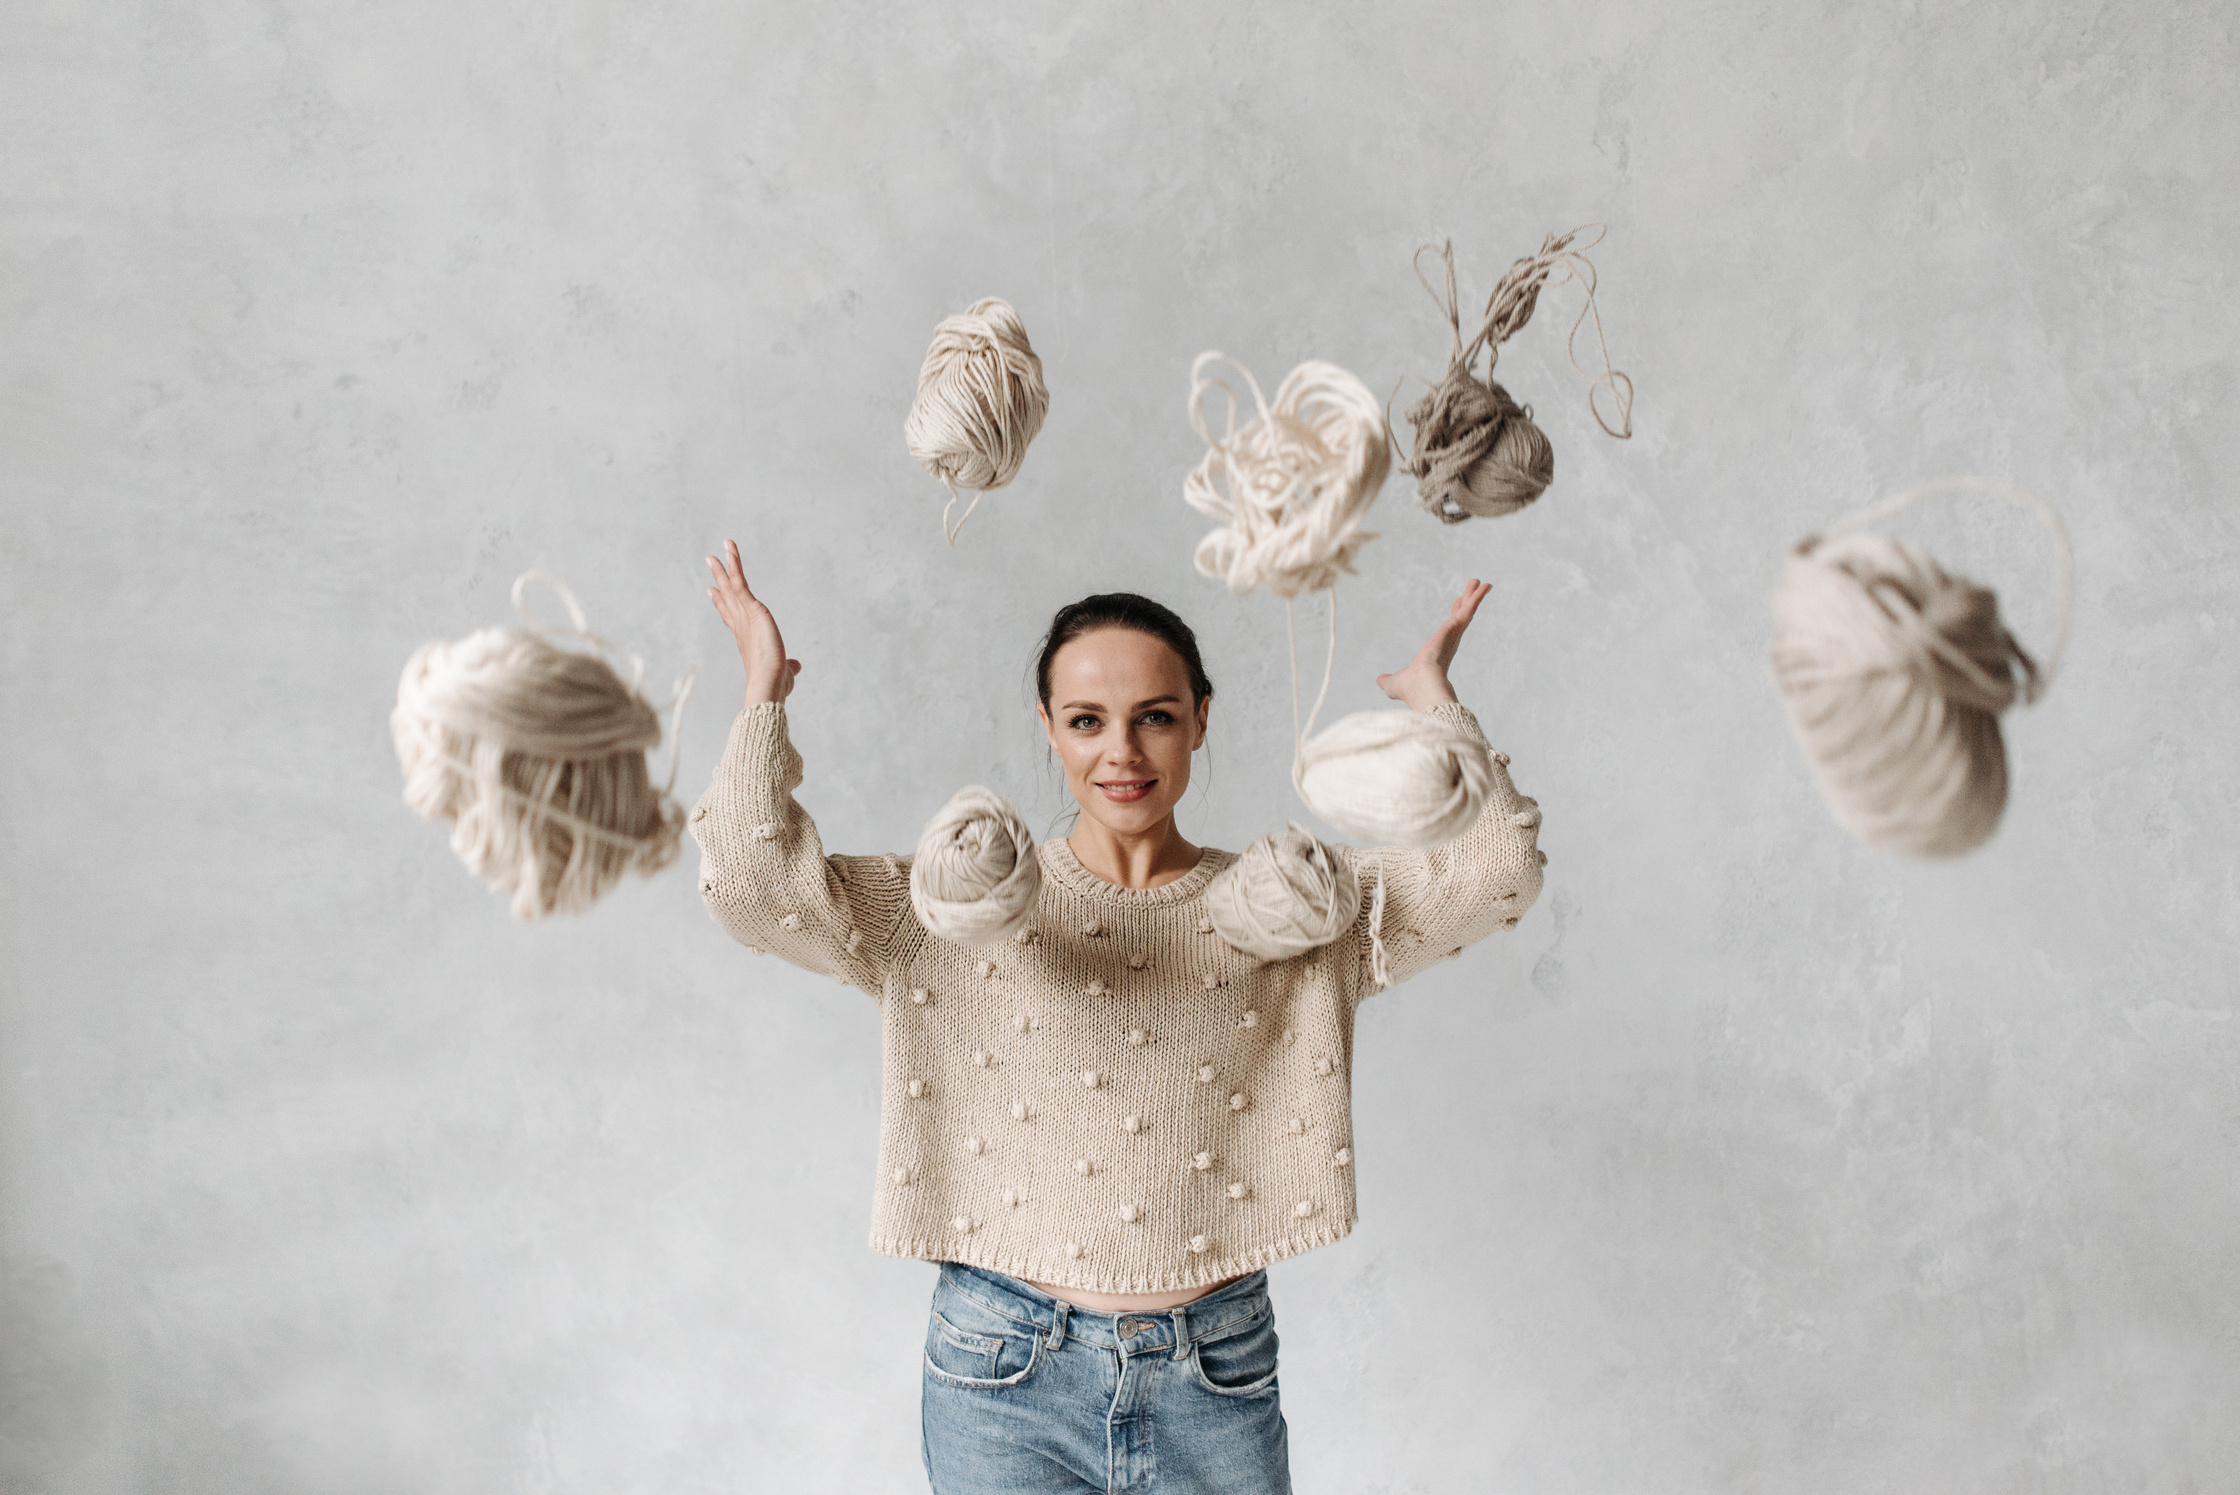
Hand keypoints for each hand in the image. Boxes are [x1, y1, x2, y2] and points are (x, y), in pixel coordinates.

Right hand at [705, 539, 800, 704]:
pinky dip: (735, 565)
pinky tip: (731, 549)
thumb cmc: (775, 685)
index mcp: (746, 638)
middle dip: (719, 579)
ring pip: (731, 586)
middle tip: (712, 562)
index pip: (731, 617)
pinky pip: (740, 582)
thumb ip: (789, 666)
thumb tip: (796, 666)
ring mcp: (744, 616)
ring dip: (725, 566)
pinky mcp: (752, 609)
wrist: (768, 685)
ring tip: (721, 548)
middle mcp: (741, 625)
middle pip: (727, 597)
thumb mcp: (785, 671)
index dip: (722, 604)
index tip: (713, 592)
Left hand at [1376, 579, 1489, 710]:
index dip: (1452, 620)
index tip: (1457, 607)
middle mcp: (1449, 644)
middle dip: (1467, 603)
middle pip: (1460, 618)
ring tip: (1482, 582)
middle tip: (1474, 589)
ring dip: (1474, 596)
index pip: (1448, 633)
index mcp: (1438, 654)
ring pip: (1466, 611)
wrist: (1420, 687)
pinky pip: (1468, 609)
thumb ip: (1388, 680)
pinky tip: (1483, 586)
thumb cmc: (1410, 689)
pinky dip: (1476, 598)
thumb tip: (1379, 680)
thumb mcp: (1394, 682)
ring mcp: (1454, 635)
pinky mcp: (1454, 628)